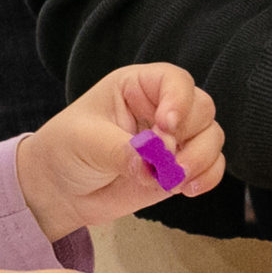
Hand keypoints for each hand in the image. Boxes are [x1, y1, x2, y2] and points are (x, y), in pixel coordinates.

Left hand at [16, 61, 225, 240]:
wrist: (60, 191)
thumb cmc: (66, 150)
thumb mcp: (86, 142)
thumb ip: (122, 150)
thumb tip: (154, 162)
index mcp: (137, 87)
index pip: (174, 81)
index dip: (179, 100)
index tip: (166, 126)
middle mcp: (161, 108)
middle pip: (202, 108)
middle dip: (190, 134)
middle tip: (165, 159)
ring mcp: (174, 140)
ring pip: (211, 137)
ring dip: (201, 158)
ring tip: (175, 178)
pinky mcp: (178, 168)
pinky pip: (210, 167)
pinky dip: (206, 177)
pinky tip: (186, 188)